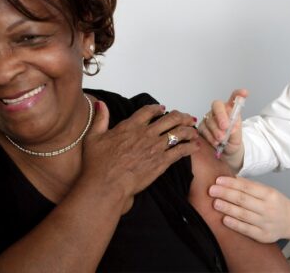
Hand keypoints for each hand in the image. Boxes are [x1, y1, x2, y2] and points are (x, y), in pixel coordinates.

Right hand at [81, 101, 199, 213]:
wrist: (107, 184)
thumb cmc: (98, 164)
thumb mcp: (94, 137)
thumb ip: (100, 119)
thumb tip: (100, 103)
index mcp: (131, 126)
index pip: (149, 111)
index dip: (158, 108)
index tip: (163, 109)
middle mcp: (146, 133)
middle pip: (170, 119)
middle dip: (181, 116)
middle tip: (187, 118)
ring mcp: (155, 147)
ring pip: (178, 133)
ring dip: (189, 130)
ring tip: (194, 131)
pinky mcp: (162, 161)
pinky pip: (181, 150)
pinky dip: (190, 147)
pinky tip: (195, 146)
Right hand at [198, 89, 247, 171]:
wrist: (226, 155)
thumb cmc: (232, 143)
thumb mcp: (237, 138)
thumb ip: (235, 131)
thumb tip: (231, 127)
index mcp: (230, 111)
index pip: (234, 98)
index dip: (238, 94)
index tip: (244, 93)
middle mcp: (219, 112)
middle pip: (217, 105)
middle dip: (221, 115)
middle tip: (225, 127)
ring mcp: (209, 118)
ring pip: (210, 119)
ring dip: (216, 130)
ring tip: (222, 140)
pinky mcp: (202, 127)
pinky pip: (203, 128)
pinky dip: (210, 136)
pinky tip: (215, 142)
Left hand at [209, 176, 289, 242]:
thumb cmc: (277, 203)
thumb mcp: (267, 190)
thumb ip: (250, 186)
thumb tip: (230, 179)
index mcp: (269, 194)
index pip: (247, 187)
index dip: (231, 183)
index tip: (218, 180)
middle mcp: (268, 208)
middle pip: (243, 200)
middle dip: (225, 194)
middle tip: (212, 190)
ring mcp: (266, 223)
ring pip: (243, 215)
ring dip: (227, 208)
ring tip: (215, 203)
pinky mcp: (263, 236)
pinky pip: (247, 230)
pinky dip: (235, 224)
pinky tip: (224, 219)